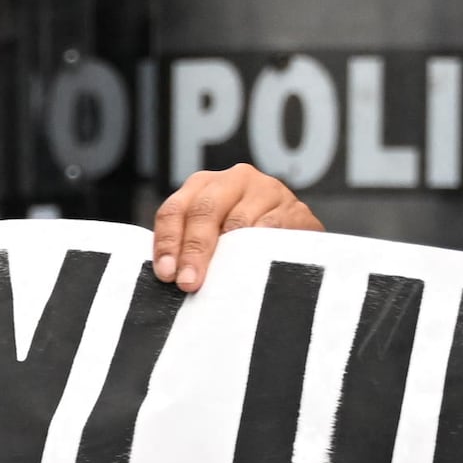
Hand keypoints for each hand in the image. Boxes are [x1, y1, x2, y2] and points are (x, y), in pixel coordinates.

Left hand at [150, 159, 321, 290]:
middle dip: (194, 250)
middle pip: (204, 211)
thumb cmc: (243, 239)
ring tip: (218, 280)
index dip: (167, 242)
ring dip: (225, 254)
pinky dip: (259, 248)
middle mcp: (234, 180)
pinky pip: (272, 229)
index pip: (174, 210)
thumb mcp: (212, 236)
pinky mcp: (295, 209)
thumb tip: (168, 276)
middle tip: (188, 282)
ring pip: (238, 221)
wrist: (295, 236)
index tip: (166, 273)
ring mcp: (267, 190)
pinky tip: (250, 266)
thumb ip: (187, 247)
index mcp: (204, 185)